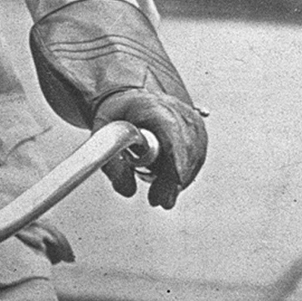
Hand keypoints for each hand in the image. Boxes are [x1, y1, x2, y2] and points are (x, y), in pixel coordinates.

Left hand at [93, 89, 207, 208]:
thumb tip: (128, 191)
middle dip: (174, 180)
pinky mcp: (198, 132)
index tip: (177, 179)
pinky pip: (196, 158)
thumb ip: (111, 164)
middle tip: (159, 200)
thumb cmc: (119, 114)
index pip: (171, 132)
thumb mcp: (103, 134)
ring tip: (158, 193)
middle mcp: (178, 111)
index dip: (176, 157)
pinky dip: (183, 173)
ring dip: (178, 180)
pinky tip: (168, 181)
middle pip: (185, 149)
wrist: (132, 100)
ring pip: (194, 157)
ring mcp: (192, 121)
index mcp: (153, 107)